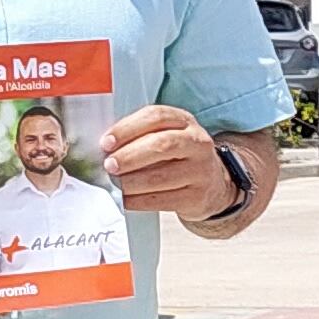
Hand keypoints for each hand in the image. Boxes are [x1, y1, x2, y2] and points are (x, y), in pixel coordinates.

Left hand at [98, 105, 234, 217]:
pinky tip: (126, 200)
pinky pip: (162, 200)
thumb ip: (141, 135)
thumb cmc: (179, 157)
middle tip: (109, 165)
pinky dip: (138, 201)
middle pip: (161, 145)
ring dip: (131, 182)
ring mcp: (200, 171)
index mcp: (185, 122)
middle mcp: (197, 143)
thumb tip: (106, 148)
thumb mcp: (168, 135)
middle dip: (129, 156)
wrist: (212, 184)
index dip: (128, 128)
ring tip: (116, 184)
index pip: (156, 117)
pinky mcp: (197, 196)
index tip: (106, 142)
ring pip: (160, 176)